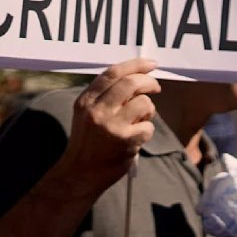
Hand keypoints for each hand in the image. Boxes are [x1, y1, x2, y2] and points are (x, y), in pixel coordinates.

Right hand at [51, 58, 159, 197]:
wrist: (81, 173)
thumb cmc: (88, 141)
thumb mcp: (86, 114)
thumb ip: (104, 96)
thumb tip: (135, 78)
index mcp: (86, 101)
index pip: (112, 73)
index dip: (135, 65)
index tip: (151, 64)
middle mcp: (96, 110)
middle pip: (131, 83)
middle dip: (149, 83)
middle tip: (155, 88)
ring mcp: (111, 126)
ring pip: (144, 103)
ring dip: (148, 110)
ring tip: (139, 119)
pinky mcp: (125, 141)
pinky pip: (148, 126)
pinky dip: (146, 130)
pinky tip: (135, 138)